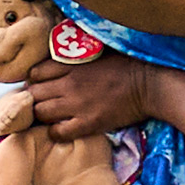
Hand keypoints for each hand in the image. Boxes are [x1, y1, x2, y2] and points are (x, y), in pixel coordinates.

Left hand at [21, 56, 156, 141]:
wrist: (150, 85)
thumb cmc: (129, 65)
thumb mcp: (99, 51)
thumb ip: (78, 54)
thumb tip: (64, 52)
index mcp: (72, 64)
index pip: (36, 72)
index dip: (34, 79)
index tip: (39, 84)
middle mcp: (70, 84)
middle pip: (34, 93)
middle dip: (34, 97)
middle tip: (40, 102)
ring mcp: (77, 105)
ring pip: (41, 112)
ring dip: (42, 114)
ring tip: (50, 116)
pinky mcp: (87, 124)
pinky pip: (58, 133)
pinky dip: (55, 132)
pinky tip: (62, 129)